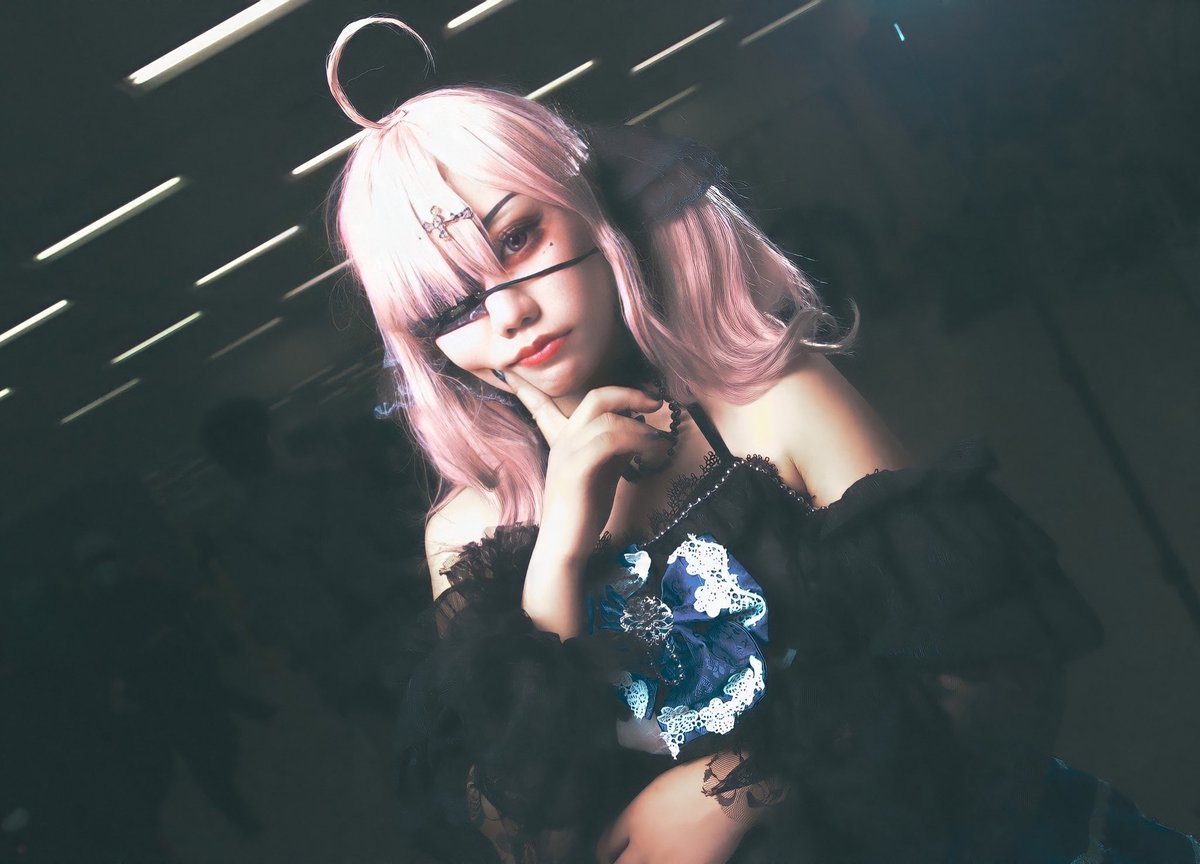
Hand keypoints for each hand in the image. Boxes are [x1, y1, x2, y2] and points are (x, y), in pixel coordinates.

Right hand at [503, 369, 674, 566]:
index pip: (542, 403)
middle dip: (630, 392)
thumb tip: (639, 429)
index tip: (517, 368)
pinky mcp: (578, 468)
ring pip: (607, 417)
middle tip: (656, 400)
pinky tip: (652, 451)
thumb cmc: (583, 514)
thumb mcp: (602, 473)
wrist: (565, 547)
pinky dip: (638, 439)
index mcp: (562, 440)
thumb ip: (614, 448)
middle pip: (595, 397)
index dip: (533, 383)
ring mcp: (568, 453)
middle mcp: (562, 441)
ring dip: (643, 424)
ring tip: (661, 441)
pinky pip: (611, 438)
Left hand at [596, 758, 748, 863]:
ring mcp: (666, 862)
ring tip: (649, 860)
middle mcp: (644, 846)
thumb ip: (639, 814)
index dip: (605, 852)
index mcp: (633, 820)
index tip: (608, 854)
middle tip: (621, 863)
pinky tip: (675, 861)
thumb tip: (635, 831)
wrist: (726, 793)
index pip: (606, 845)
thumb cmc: (693, 781)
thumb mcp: (655, 791)